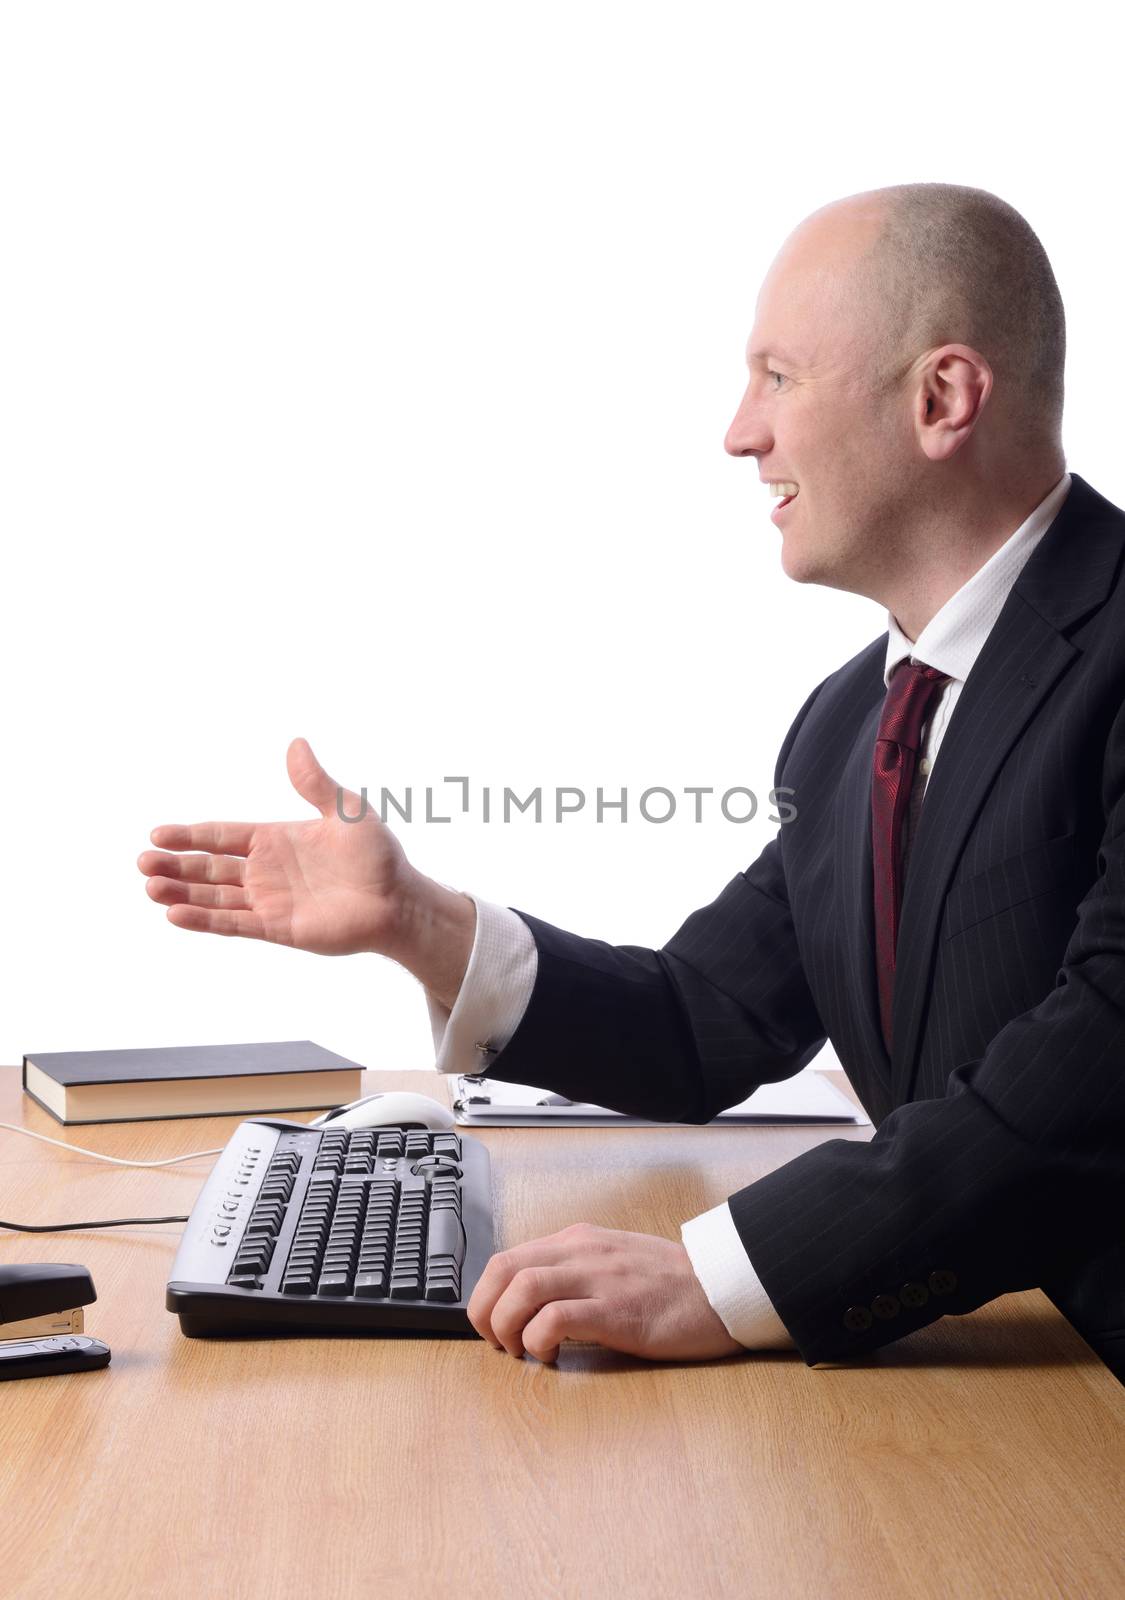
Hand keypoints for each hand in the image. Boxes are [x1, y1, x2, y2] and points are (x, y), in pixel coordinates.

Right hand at [138, 740, 472, 992]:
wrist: (399, 899)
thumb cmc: (377, 855)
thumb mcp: (346, 811)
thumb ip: (316, 783)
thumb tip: (296, 744)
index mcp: (274, 839)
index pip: (221, 836)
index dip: (190, 835)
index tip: (157, 834)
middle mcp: (265, 871)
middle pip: (208, 868)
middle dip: (175, 866)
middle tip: (142, 863)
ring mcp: (269, 901)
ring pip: (214, 897)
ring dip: (181, 894)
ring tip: (150, 888)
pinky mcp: (277, 928)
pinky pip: (234, 923)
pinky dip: (205, 920)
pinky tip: (176, 916)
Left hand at [467, 1222, 743, 1363]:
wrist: (721, 1287)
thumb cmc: (671, 1284)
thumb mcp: (613, 1261)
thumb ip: (576, 1272)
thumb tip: (533, 1304)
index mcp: (578, 1241)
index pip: (508, 1258)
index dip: (486, 1294)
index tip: (490, 1324)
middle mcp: (581, 1252)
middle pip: (504, 1269)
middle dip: (484, 1310)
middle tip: (494, 1343)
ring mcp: (598, 1278)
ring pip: (521, 1289)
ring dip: (506, 1326)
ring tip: (518, 1352)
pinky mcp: (614, 1311)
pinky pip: (555, 1319)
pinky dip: (537, 1340)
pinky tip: (550, 1357)